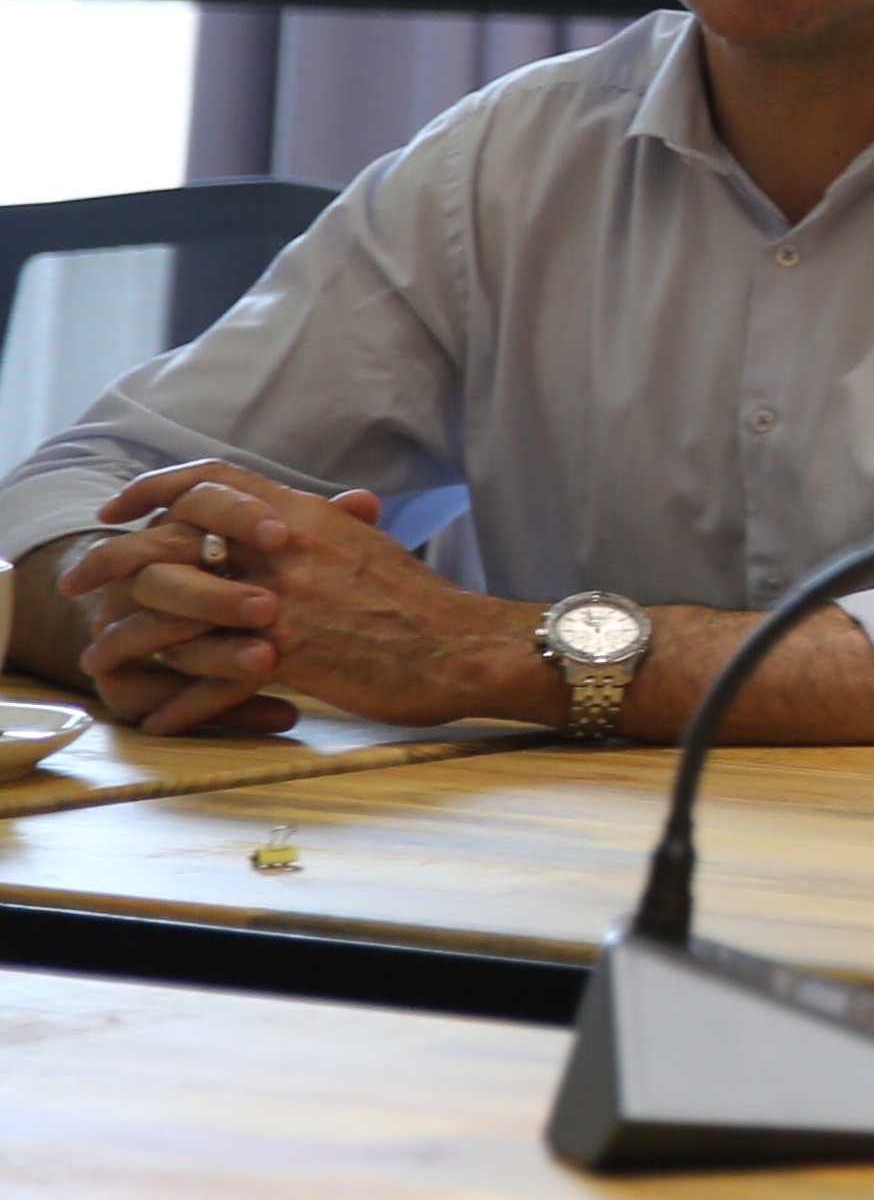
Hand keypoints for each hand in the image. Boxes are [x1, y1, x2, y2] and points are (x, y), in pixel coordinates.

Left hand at [58, 464, 483, 734]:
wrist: (467, 646)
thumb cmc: (420, 604)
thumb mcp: (366, 545)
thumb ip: (318, 528)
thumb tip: (289, 516)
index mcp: (303, 516)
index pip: (212, 480)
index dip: (154, 487)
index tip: (118, 508)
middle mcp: (285, 549)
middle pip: (172, 540)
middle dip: (111, 562)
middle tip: (79, 583)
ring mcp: (284, 601)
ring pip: (175, 613)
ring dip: (128, 640)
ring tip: (100, 662)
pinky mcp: (292, 654)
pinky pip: (212, 679)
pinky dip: (180, 704)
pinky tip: (161, 719)